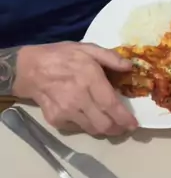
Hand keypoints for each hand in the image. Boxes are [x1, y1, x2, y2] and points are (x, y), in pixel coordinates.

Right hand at [13, 43, 137, 135]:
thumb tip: (129, 67)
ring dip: (104, 129)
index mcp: (89, 78)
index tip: (134, 125)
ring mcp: (66, 111)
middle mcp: (78, 98)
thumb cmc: (61, 56)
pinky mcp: (56, 119)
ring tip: (110, 124)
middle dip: (117, 128)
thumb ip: (110, 57)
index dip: (125, 118)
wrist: (30, 68)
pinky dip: (86, 125)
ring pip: (92, 129)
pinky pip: (77, 128)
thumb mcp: (87, 48)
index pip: (111, 105)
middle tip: (124, 126)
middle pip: (103, 124)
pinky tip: (88, 116)